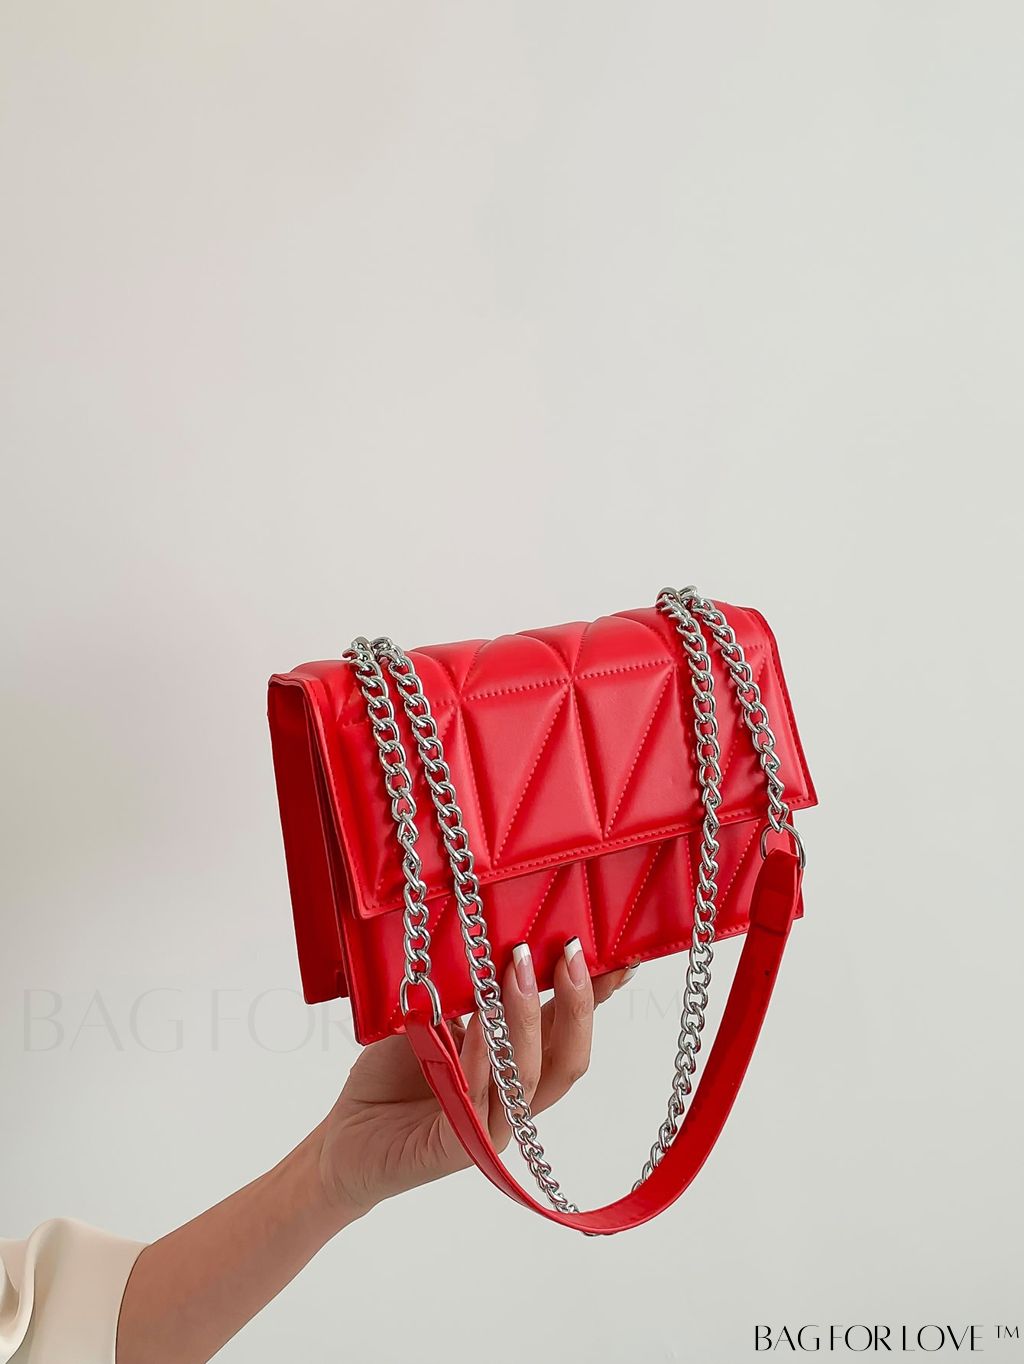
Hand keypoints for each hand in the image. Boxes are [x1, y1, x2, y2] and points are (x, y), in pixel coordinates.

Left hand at [315, 940, 633, 1217]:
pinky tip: (477, 1020)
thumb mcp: (438, 1016)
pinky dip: (479, 1055)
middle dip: (579, 1003)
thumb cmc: (396, 1072)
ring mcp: (490, 1127)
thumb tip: (497, 931)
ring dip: (529, 1018)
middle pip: (570, 1058)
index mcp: (519, 1064)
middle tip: (571, 952)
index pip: (571, 1028)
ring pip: (529, 1078)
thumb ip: (471, 989)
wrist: (346, 1137)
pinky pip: (477, 1100)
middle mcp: (515, 1098)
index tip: (621, 952)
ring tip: (521, 968)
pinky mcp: (455, 1147)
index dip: (600, 994)